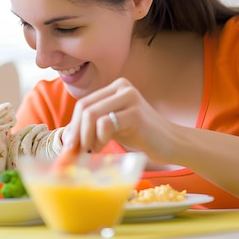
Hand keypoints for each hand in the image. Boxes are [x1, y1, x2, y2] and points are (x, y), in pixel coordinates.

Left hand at [62, 77, 176, 162]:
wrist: (172, 143)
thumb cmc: (140, 135)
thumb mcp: (112, 125)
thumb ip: (92, 126)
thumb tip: (66, 138)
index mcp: (115, 87)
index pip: (83, 104)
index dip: (72, 125)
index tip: (69, 146)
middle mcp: (122, 87)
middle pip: (84, 108)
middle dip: (76, 132)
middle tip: (75, 151)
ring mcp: (129, 98)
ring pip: (91, 115)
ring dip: (86, 137)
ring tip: (92, 150)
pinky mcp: (135, 114)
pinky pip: (104, 124)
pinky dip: (99, 139)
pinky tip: (104, 147)